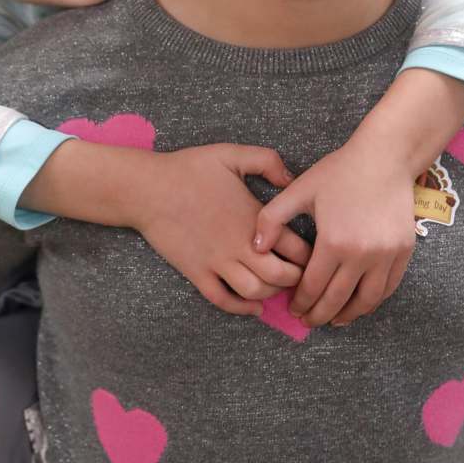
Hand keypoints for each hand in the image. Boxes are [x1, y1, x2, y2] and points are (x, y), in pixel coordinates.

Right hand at [136, 144, 311, 317]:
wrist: (148, 189)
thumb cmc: (189, 169)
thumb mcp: (232, 154)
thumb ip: (267, 161)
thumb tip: (291, 178)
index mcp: (255, 218)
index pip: (297, 247)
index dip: (311, 256)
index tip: (315, 255)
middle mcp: (240, 245)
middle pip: (282, 276)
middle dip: (298, 279)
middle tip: (302, 275)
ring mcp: (218, 262)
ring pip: (255, 291)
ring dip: (272, 293)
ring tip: (278, 287)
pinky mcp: (197, 273)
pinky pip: (223, 300)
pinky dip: (242, 309)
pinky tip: (254, 307)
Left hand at [252, 136, 417, 327]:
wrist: (385, 158)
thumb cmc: (340, 172)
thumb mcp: (299, 190)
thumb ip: (271, 219)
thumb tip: (255, 248)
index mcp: (333, 242)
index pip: (313, 286)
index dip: (301, 302)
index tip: (294, 309)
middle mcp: (362, 254)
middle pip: (337, 300)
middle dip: (319, 315)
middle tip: (309, 321)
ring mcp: (386, 255)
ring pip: (366, 300)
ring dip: (348, 315)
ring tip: (334, 320)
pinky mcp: (403, 251)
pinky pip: (387, 287)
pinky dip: (373, 301)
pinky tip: (359, 303)